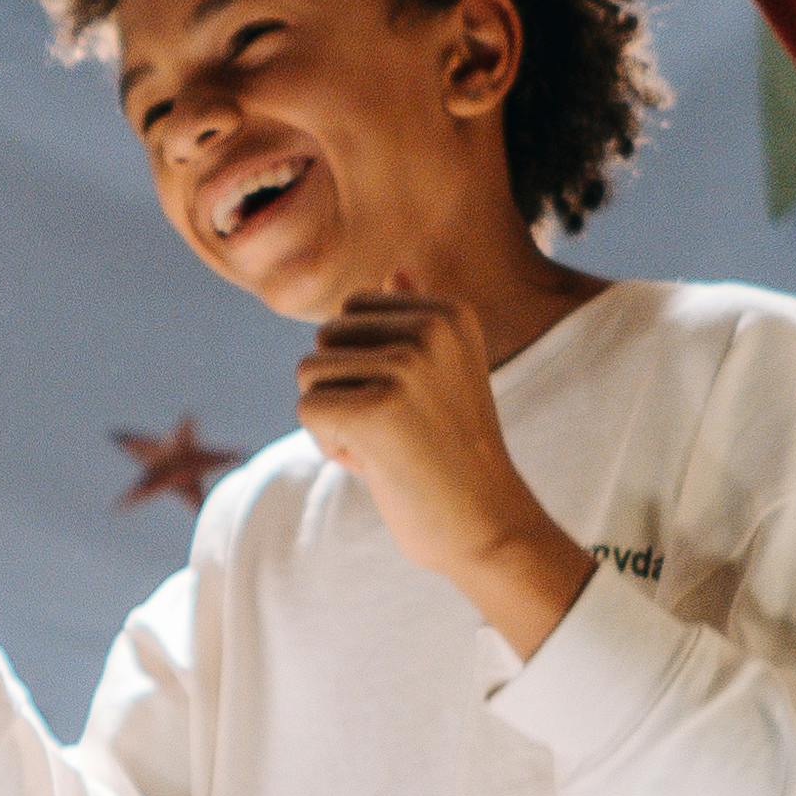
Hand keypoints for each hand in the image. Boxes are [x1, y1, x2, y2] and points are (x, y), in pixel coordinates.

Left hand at [295, 296, 591, 657]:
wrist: (488, 524)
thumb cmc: (454, 453)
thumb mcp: (443, 374)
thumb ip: (414, 320)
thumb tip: (392, 270)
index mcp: (451, 311)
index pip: (351, 312)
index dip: (362, 365)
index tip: (408, 403)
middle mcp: (431, 328)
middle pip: (325, 338)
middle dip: (342, 389)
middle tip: (395, 430)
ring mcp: (407, 366)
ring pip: (309, 374)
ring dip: (334, 419)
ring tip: (387, 446)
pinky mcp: (378, 409)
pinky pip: (308, 411)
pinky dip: (329, 446)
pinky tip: (375, 464)